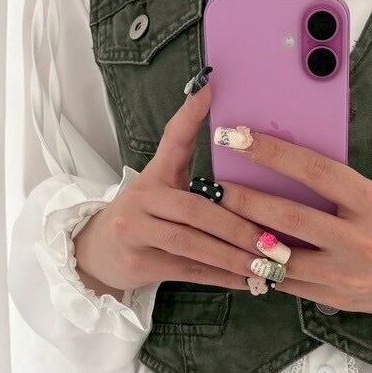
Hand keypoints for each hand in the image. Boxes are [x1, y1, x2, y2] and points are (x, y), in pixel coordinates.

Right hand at [72, 83, 277, 294]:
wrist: (98, 252)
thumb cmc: (145, 217)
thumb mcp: (162, 186)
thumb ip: (189, 166)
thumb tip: (231, 135)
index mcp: (154, 175)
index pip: (172, 140)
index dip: (189, 116)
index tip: (210, 90)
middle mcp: (141, 199)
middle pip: (194, 209)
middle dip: (238, 227)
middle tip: (273, 241)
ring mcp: (135, 231)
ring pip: (192, 244)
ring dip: (233, 257)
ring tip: (266, 266)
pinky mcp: (138, 262)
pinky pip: (187, 271)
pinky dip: (220, 278)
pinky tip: (248, 282)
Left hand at [211, 120, 371, 313]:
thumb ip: (334, 188)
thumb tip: (281, 168)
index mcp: (371, 204)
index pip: (314, 171)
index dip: (272, 153)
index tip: (239, 138)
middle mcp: (358, 241)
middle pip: (289, 217)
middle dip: (244, 199)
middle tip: (214, 185)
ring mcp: (344, 275)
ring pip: (281, 256)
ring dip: (243, 238)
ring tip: (217, 221)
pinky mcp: (333, 298)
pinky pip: (287, 282)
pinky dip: (260, 266)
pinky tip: (238, 251)